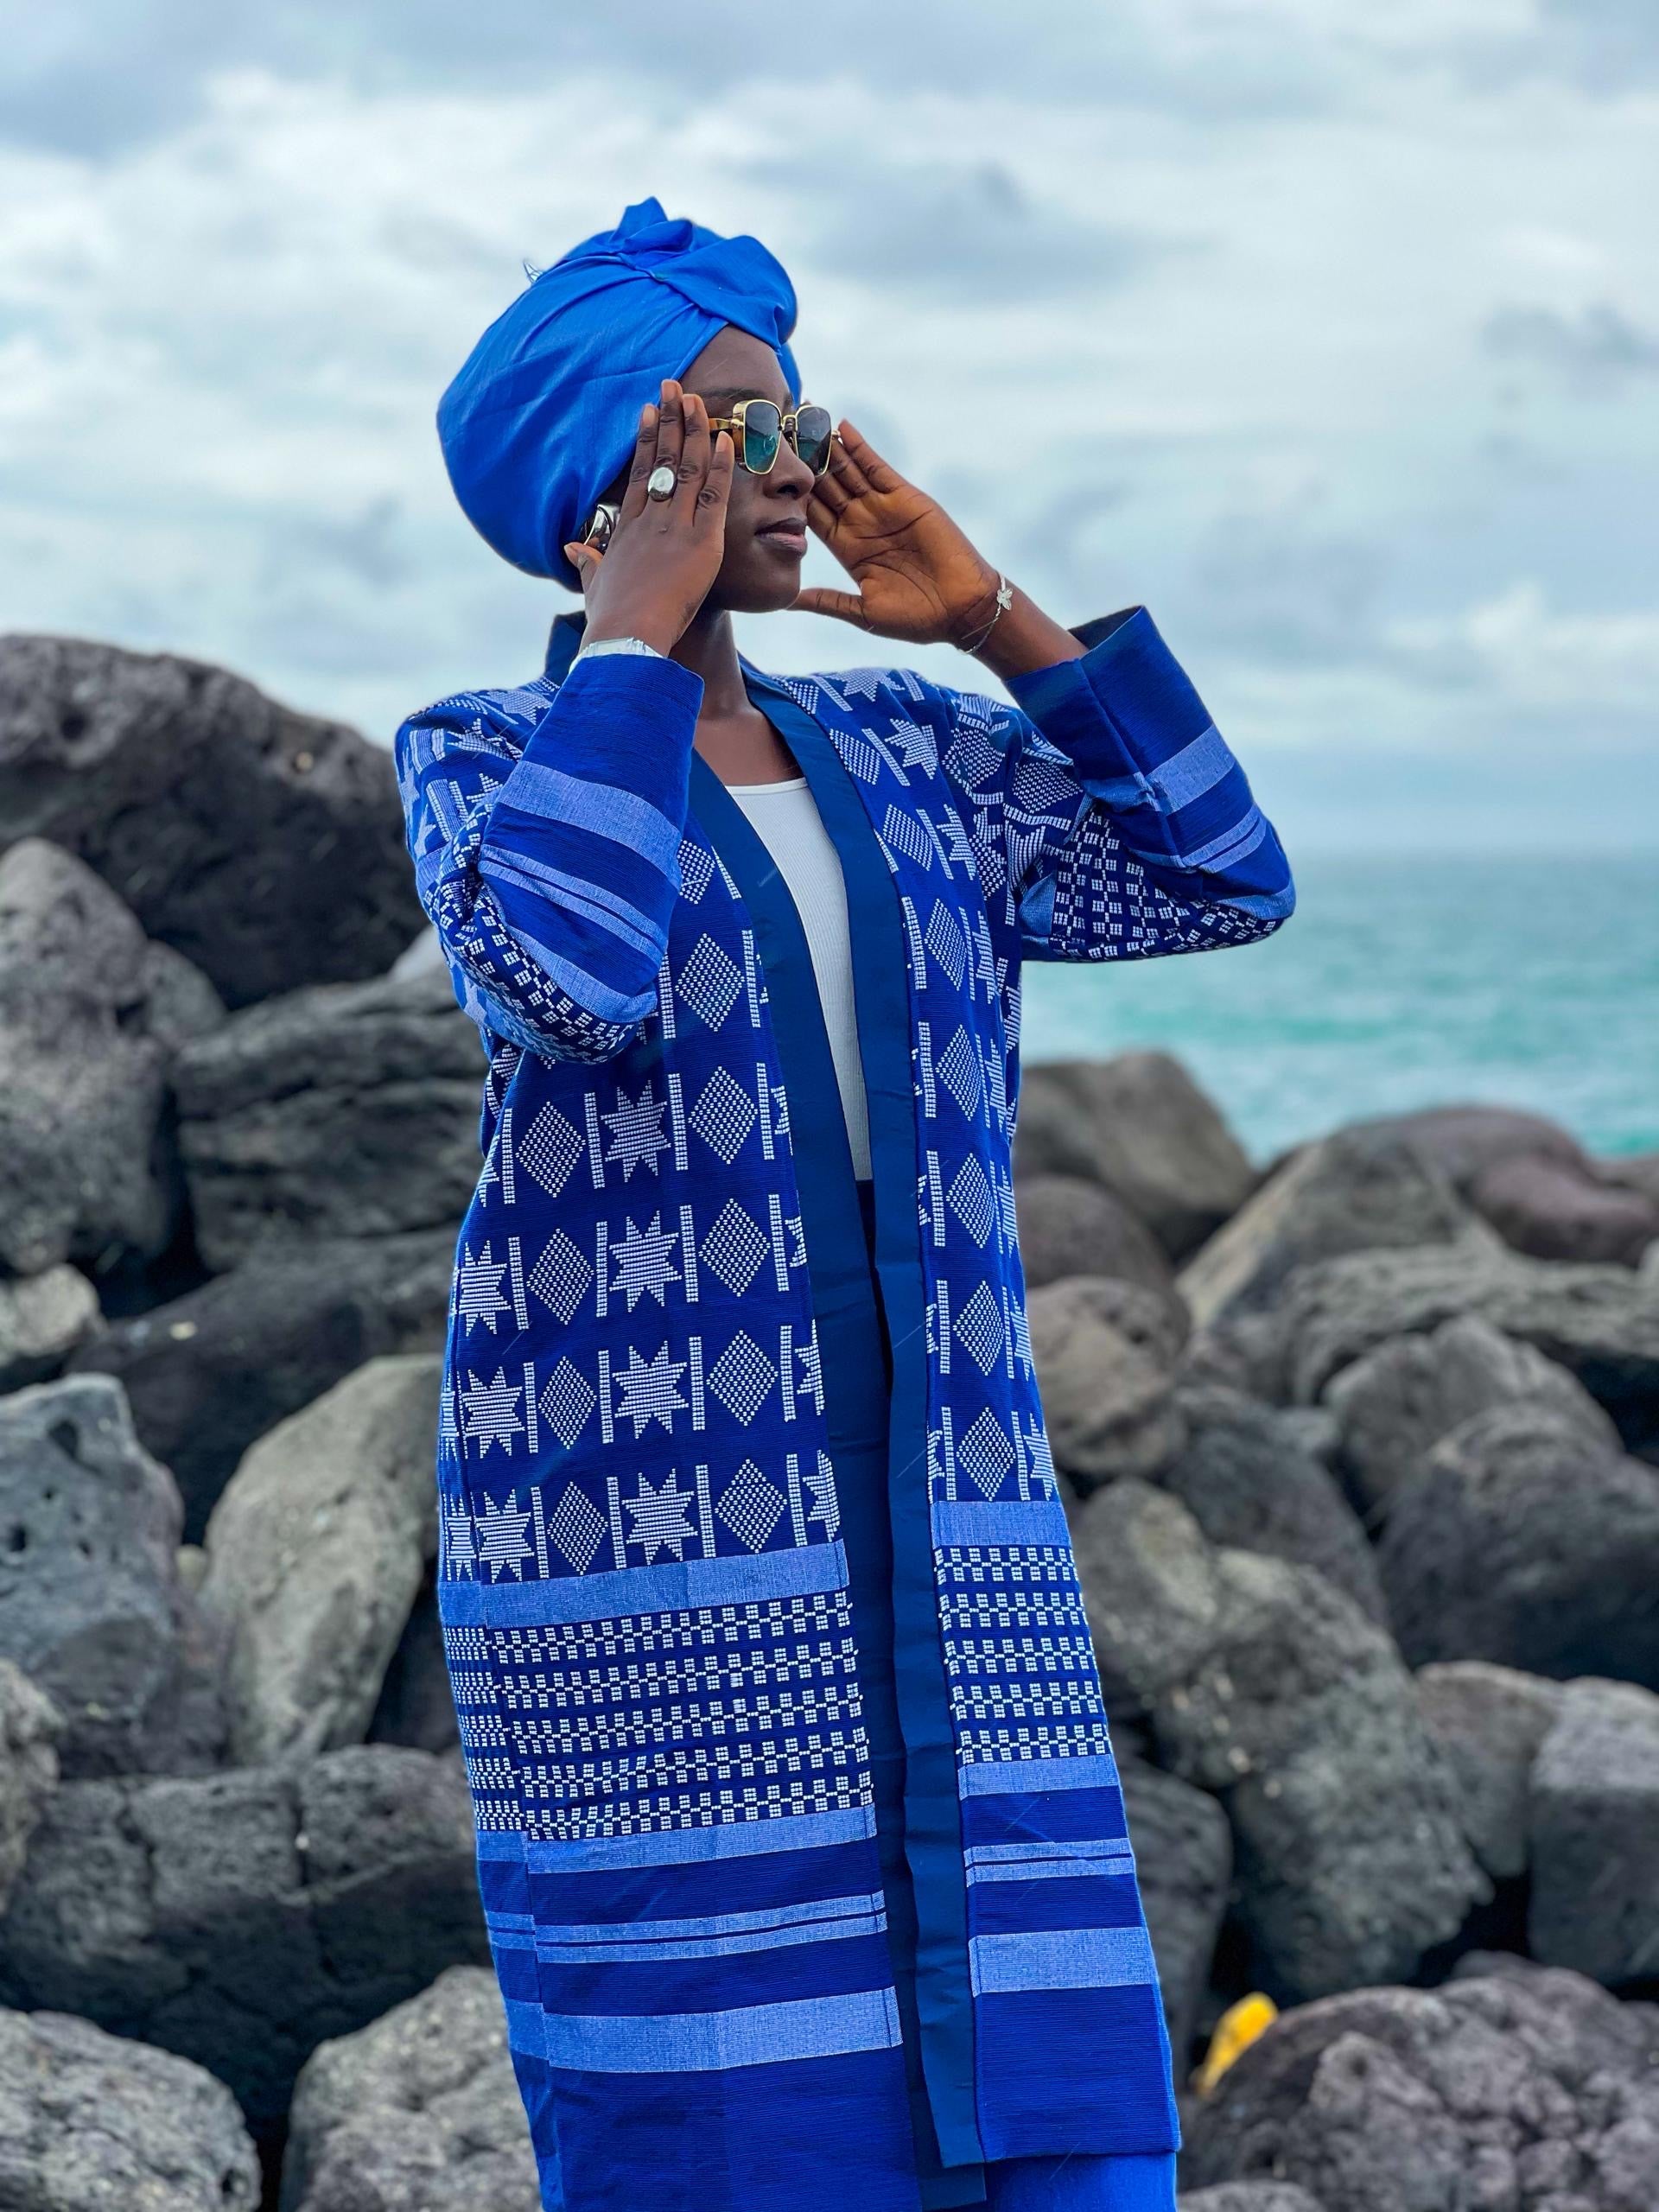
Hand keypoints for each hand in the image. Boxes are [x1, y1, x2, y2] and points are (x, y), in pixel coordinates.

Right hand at [563, 381, 734, 654]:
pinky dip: (721, 468)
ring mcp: (675, 528)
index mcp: (626, 530)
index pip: (640, 474)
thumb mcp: (593, 585)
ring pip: (687, 470)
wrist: (625, 636)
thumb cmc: (609, 619)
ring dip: (694, 431)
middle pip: (662, 460)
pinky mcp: (700, 544)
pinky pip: (713, 498)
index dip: (646, 440)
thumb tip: (573, 549)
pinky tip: (726, 440)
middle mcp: (650, 521)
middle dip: (670, 420)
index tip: (650, 411)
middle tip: (674, 386)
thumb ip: (587, 563)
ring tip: (697, 399)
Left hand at [794, 422, 1003, 647]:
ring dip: (826, 448)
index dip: (789, 496)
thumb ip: (826, 602)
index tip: (764, 477)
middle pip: (825, 487)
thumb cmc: (916, 619)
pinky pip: (877, 467)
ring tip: (802, 421)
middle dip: (803, 464)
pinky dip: (860, 448)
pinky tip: (841, 428)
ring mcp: (882, 508)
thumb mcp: (862, 613)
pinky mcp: (905, 497)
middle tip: (776, 435)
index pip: (812, 514)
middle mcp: (862, 524)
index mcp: (847, 549)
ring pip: (847, 471)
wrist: (961, 609)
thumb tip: (787, 602)